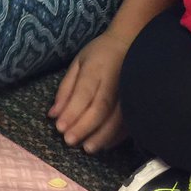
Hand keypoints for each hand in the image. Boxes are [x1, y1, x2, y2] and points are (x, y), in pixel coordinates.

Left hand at [48, 31, 131, 152]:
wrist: (131, 42)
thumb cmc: (99, 53)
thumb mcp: (78, 63)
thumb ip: (66, 89)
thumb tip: (53, 115)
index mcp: (96, 67)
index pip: (84, 92)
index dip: (73, 111)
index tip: (60, 128)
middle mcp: (115, 80)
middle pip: (100, 108)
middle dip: (84, 126)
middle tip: (70, 141)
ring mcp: (129, 91)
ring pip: (117, 118)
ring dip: (101, 136)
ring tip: (87, 148)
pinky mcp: (138, 100)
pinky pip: (128, 122)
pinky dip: (116, 136)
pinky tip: (104, 144)